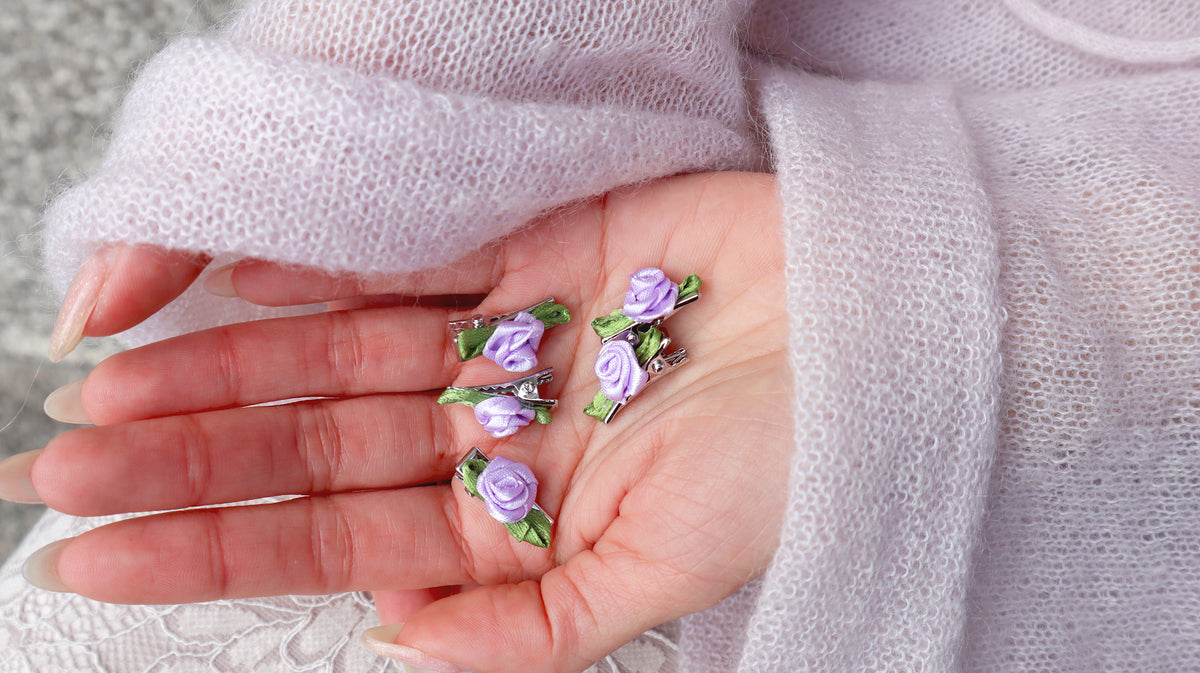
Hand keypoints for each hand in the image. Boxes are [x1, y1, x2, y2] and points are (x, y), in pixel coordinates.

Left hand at [25, 172, 791, 672]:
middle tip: (66, 465)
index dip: (216, 548)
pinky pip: (414, 258)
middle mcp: (501, 432)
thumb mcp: (657, 582)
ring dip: (233, 370)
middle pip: (317, 446)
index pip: (335, 541)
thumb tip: (396, 642)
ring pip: (340, 354)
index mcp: (520, 522)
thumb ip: (527, 632)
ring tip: (116, 388)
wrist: (878, 342)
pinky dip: (327, 268)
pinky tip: (240, 282)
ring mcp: (514, 339)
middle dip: (195, 459)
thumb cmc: (785, 469)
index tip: (99, 551)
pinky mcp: (542, 252)